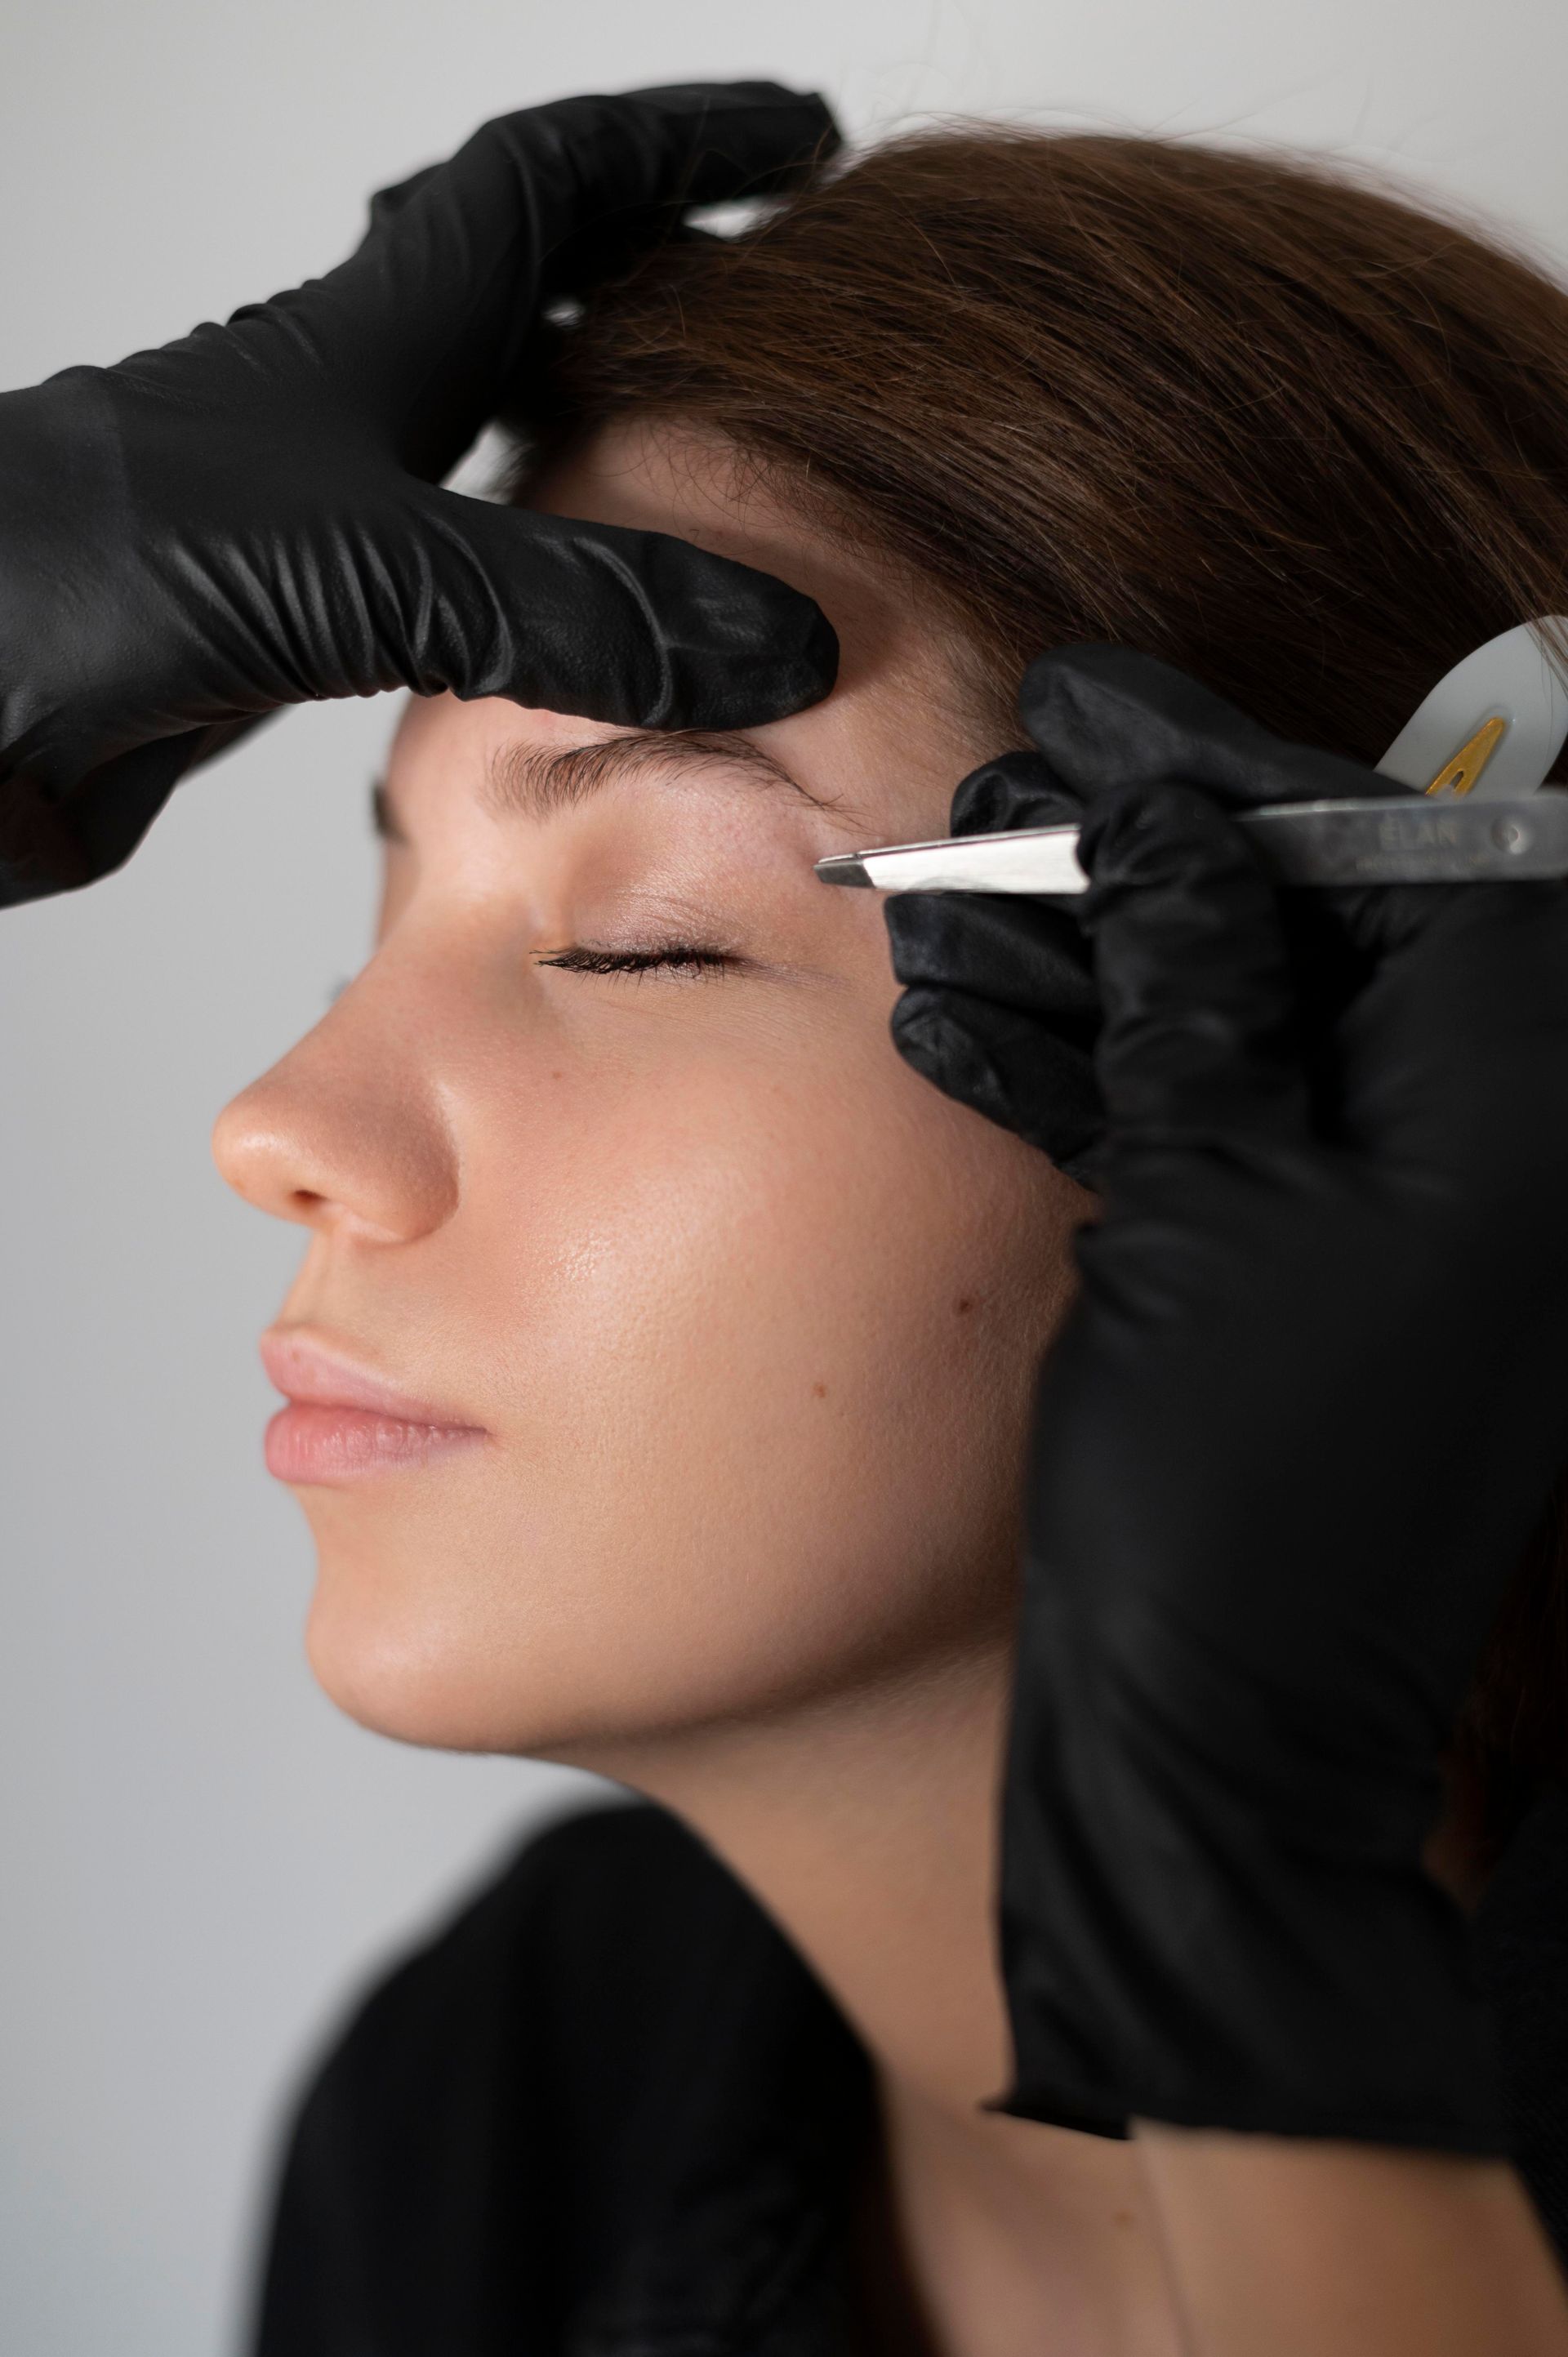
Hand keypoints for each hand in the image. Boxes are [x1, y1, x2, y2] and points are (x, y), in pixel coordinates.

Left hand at [0, 82, 839, 906]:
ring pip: (486, 431)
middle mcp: (352, 406)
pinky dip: (542, 573)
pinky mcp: (297, 626)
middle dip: (648, 262)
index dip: (677, 146)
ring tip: (699, 447)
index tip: (793, 138)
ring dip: (590, 415)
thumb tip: (783, 641)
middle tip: (759, 281)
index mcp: (376, 334)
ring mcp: (322, 512)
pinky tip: (583, 624)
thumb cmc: (102, 571)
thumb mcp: (372, 567)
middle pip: (521, 284)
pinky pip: (459, 573)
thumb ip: (580, 607)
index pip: (550, 187)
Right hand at [897, 647, 1567, 2145]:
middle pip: (1340, 916)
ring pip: (1285, 1012)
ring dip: (1130, 960)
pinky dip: (1146, 1064)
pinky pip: (1265, 1113)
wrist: (1232, 1726)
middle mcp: (1515, 1136)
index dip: (1223, 765)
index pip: (1386, 845)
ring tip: (975, 911)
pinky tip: (1004, 1025)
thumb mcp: (1199, 1189)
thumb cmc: (1234, 1489)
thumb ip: (1196, 981)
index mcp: (1521, 1090)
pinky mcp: (1369, 1265)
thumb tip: (1172, 829)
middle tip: (1021, 808)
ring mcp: (1446, 1209)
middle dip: (1169, 856)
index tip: (1093, 709)